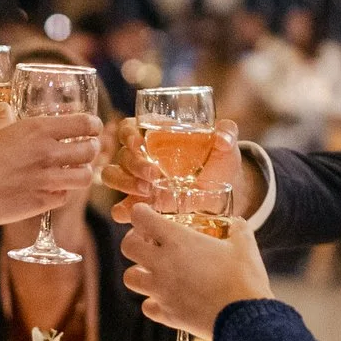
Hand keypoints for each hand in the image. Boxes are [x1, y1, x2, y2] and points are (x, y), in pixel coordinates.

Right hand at [0, 114, 100, 227]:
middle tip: (85, 150)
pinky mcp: (41, 203)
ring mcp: (47, 180)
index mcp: (37, 129)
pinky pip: (65, 196)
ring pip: (85, 177)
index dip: (93, 125)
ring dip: (82, 173)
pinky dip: (62, 192)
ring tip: (74, 171)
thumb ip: (3, 119)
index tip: (91, 128)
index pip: (84, 123)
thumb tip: (7, 109)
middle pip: (91, 150)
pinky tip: (52, 189)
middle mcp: (47, 153)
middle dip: (92, 149)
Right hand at [104, 116, 244, 222]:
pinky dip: (123, 210)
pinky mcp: (140, 204)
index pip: (128, 128)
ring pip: (112, 177)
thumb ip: (228, 133)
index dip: (127, 134)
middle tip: (154, 175)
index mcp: (154, 135)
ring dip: (125, 184)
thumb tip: (224, 137)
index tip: (139, 142)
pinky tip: (137, 213)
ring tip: (148, 192)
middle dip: (133, 165)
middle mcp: (140, 156)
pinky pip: (120, 207)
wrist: (222, 192)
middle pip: (121, 155)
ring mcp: (137, 181)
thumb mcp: (225, 146)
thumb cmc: (219, 162)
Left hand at [119, 207, 271, 340]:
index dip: (140, 213)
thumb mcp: (245, 245)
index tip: (145, 214)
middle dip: (134, 242)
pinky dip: (153, 303)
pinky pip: (147, 306)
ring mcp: (161, 291)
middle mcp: (162, 264)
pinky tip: (166, 299)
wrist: (244, 318)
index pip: (141, 218)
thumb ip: (238, 229)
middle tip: (148, 243)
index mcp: (178, 241)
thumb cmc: (244, 278)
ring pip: (129, 278)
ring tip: (153, 273)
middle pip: (127, 247)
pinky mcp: (166, 314)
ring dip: (139, 273)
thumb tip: (237, 222)